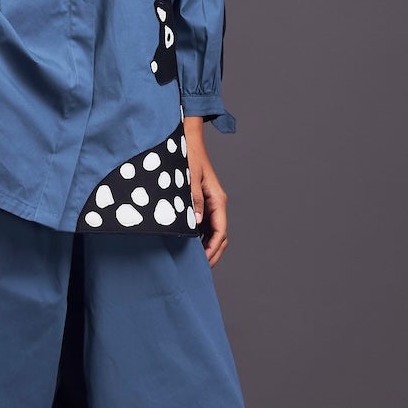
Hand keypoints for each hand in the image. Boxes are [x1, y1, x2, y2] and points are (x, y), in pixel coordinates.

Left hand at [184, 116, 228, 265]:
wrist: (187, 139)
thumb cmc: (188, 156)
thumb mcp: (188, 178)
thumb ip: (193, 200)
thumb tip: (197, 224)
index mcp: (217, 199)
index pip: (220, 231)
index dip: (213, 248)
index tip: (204, 261)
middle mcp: (216, 203)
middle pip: (220, 235)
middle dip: (213, 252)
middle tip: (201, 268)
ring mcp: (209, 203)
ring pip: (213, 230)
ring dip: (206, 245)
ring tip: (195, 260)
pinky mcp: (201, 201)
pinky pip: (204, 223)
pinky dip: (200, 236)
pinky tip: (190, 243)